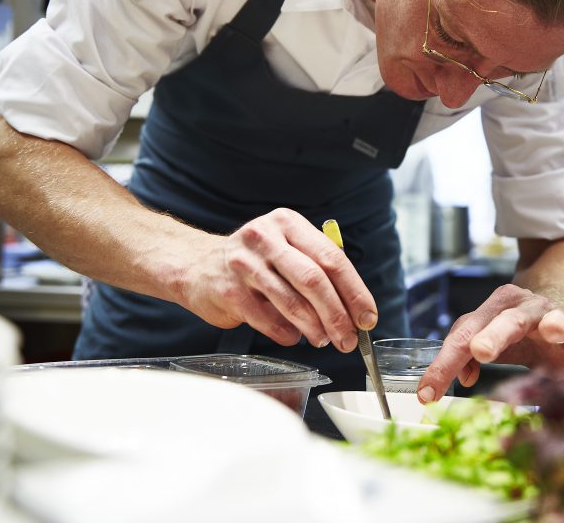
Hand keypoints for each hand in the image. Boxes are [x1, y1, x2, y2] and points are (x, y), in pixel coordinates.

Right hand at [182, 208, 376, 352]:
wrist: (195, 265)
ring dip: (315, 328)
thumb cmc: (254, 262)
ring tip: (325, 340)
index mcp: (288, 223)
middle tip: (349, 339)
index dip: (355, 291)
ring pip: (292, 302)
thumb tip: (354, 308)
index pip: (331, 258)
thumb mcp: (285, 247)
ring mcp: (245, 264)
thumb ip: (317, 267)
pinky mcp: (229, 290)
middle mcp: (266, 238)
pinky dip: (286, 333)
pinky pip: (267, 320)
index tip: (367, 317)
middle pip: (314, 279)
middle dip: (337, 314)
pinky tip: (293, 336)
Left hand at [415, 284, 563, 402]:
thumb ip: (467, 354)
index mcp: (496, 308)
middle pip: (507, 319)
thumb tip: (462, 378)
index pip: (465, 336)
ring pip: (553, 318)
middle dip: (494, 334)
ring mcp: (557, 317)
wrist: (560, 302)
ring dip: (553, 324)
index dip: (445, 364)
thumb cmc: (517, 328)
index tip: (427, 394)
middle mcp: (525, 308)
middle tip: (480, 350)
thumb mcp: (488, 335)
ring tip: (552, 332)